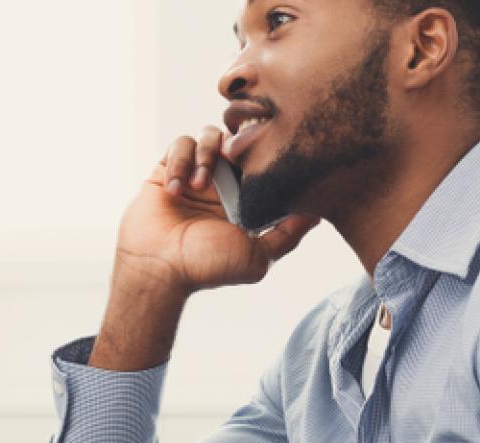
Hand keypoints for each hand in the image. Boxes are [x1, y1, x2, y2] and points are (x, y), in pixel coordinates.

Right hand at [115, 127, 321, 293]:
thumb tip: (321, 212)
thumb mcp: (259, 256)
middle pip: (240, 139)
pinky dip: (180, 161)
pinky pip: (180, 144)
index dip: (268, 152)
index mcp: (246, 198)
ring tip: (199, 186)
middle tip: (234, 159)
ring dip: (206, 155)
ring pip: (211, 135)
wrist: (159, 269)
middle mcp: (223, 182)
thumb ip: (289, 233)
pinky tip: (176, 190)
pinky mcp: (168, 168)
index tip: (268, 157)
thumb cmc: (208, 267)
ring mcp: (195, 173)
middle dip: (239, 144)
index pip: (264, 160)